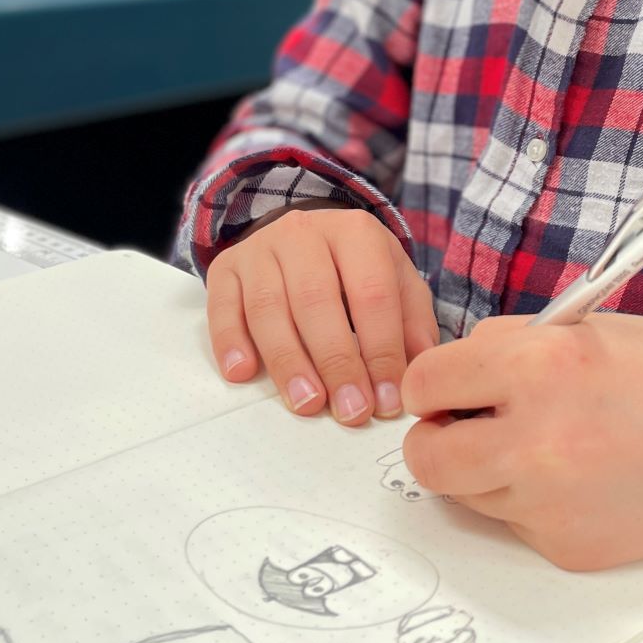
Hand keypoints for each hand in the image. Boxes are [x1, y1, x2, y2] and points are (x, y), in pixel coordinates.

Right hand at [206, 207, 439, 425]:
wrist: (304, 236)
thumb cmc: (356, 269)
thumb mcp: (395, 280)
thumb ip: (412, 321)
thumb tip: (420, 370)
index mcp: (355, 232)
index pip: (372, 294)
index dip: (382, 351)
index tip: (387, 400)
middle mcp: (304, 232)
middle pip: (317, 301)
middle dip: (336, 362)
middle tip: (350, 410)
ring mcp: (260, 249)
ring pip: (269, 307)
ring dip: (288, 362)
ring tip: (308, 402)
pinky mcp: (226, 269)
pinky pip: (223, 306)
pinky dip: (230, 341)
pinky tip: (243, 373)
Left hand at [400, 315, 642, 569]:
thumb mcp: (585, 331)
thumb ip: (509, 349)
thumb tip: (449, 380)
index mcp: (537, 366)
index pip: (426, 383)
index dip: (433, 384)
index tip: (447, 388)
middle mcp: (534, 440)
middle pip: (427, 457)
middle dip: (438, 439)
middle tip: (468, 426)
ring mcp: (549, 504)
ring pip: (467, 494)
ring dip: (486, 471)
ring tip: (543, 447)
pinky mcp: (567, 548)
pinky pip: (516, 524)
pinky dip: (533, 503)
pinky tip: (583, 479)